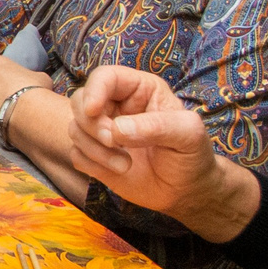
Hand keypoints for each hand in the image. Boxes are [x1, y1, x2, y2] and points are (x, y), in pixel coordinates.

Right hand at [66, 64, 257, 240]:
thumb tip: (118, 129)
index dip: (94, 90)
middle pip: (80, 101)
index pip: (105, 77)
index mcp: (139, 89)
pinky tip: (117, 170)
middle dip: (93, 125)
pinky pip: (75, 153)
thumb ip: (158, 126)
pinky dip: (92, 164)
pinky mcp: (94, 155)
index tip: (93, 111)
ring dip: (96, 150)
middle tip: (115, 144)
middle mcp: (116, 106)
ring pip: (75, 128)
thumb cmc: (191, 156)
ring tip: (125, 164)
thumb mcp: (188, 135)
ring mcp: (102, 131)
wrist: (186, 191)